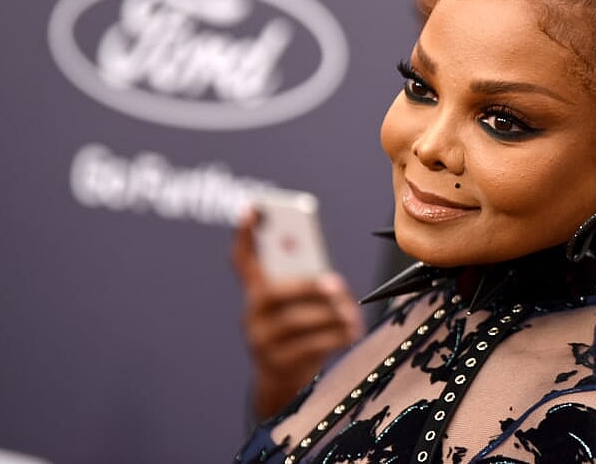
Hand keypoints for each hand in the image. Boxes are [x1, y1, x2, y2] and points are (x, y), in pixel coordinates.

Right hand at [232, 209, 365, 419]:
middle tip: (337, 284)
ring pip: (296, 322)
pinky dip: (336, 338)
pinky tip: (352, 332)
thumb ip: (305, 287)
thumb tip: (331, 283)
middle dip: (309, 287)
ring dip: (330, 316)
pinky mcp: (278, 365)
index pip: (242, 260)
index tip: (251, 209)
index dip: (245, 235)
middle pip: (275, 294)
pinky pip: (309, 347)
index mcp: (256, 293)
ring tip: (352, 315)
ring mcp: (261, 342)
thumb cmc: (299, 335)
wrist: (283, 386)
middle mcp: (252, 315)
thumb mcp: (296, 307)